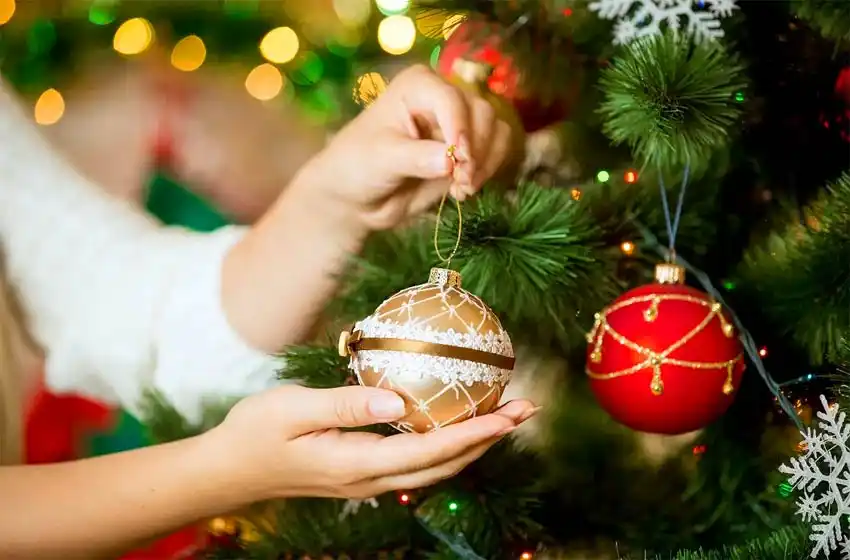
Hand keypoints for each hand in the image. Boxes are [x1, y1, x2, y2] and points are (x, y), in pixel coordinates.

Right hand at [210, 385, 537, 499]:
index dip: (476, 432)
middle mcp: (371, 479)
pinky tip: (452, 424)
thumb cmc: (255, 431)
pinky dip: (445, 446)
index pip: (432, 451)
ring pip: (433, 468)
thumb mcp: (294, 409)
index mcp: (358, 464)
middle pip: (445, 465)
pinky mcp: (361, 473)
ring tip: (503, 418)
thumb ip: (347, 404)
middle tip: (525, 410)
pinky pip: (415, 462)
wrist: (229, 469)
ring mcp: (367, 480)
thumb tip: (398, 402)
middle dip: (489, 439)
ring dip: (473, 444)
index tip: (511, 414)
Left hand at [300, 64, 517, 230]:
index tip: (459, 162)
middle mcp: (443, 96)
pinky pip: (497, 149)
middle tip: (460, 182)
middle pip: (482, 113)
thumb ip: (416, 158)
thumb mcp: (382, 159)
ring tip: (462, 188)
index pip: (452, 99)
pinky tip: (464, 189)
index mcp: (418, 85)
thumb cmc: (359, 167)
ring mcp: (458, 122)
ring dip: (485, 162)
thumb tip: (449, 161)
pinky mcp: (468, 147)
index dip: (461, 129)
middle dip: (476, 151)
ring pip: (496, 130)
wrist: (358, 197)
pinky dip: (488, 169)